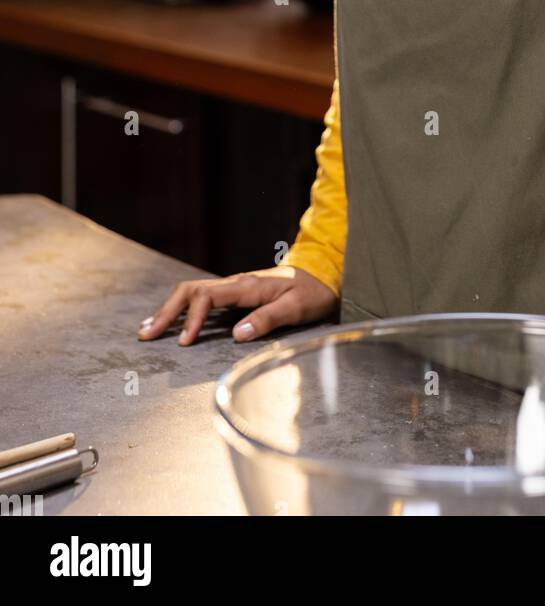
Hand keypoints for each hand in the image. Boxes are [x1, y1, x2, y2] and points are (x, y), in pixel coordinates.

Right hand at [136, 266, 338, 345]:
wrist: (325, 275)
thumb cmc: (312, 292)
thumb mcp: (296, 308)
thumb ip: (267, 320)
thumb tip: (235, 335)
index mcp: (246, 285)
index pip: (206, 297)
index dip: (191, 319)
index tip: (184, 342)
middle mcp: (236, 283)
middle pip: (190, 291)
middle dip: (166, 311)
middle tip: (146, 334)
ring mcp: (234, 288)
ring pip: (193, 293)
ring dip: (170, 310)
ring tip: (149, 328)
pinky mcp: (237, 295)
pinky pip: (203, 299)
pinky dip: (183, 310)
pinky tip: (174, 323)